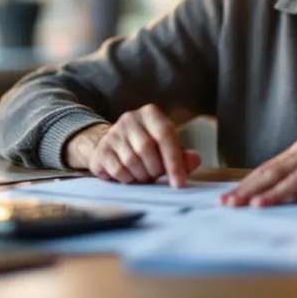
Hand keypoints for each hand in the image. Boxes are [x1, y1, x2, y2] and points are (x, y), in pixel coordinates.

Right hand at [62, 104, 201, 186]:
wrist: (114, 149)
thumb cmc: (148, 150)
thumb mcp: (168, 149)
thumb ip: (182, 155)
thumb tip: (194, 160)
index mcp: (150, 114)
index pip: (165, 135)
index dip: (174, 161)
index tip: (179, 183)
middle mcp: (130, 118)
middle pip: (146, 148)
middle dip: (155, 169)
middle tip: (156, 175)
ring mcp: (113, 132)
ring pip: (131, 160)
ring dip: (141, 175)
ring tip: (144, 175)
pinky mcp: (102, 149)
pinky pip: (118, 169)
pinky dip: (128, 179)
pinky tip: (130, 176)